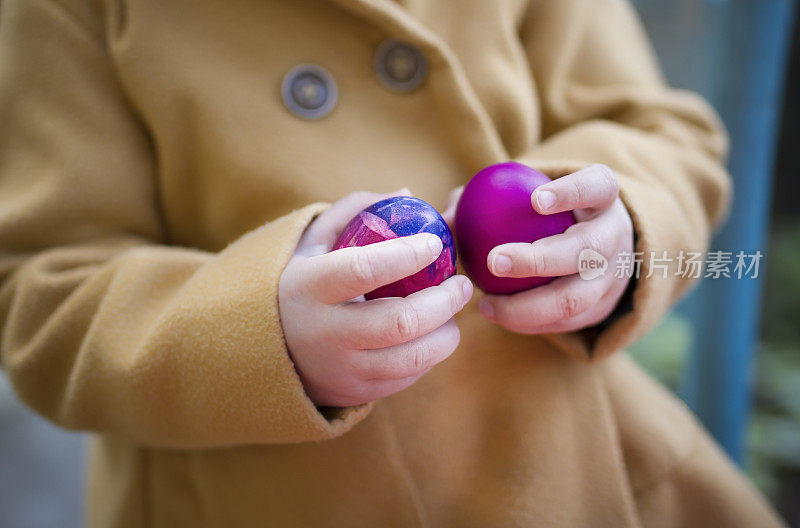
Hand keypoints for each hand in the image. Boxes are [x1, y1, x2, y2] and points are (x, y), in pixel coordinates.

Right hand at [279, 190, 473, 406]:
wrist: (270, 352)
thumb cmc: (302, 285)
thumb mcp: (313, 243)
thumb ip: (355, 211)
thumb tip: (406, 194)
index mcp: (309, 288)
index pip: (364, 269)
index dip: (407, 255)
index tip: (435, 243)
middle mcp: (325, 333)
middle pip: (402, 321)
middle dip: (445, 300)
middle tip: (461, 284)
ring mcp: (343, 369)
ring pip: (415, 357)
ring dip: (447, 332)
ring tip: (452, 312)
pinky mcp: (358, 394)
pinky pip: (409, 376)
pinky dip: (430, 353)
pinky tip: (431, 334)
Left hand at [478, 164, 632, 333]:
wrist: (596, 250)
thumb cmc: (546, 216)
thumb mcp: (528, 197)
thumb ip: (487, 198)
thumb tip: (445, 219)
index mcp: (603, 198)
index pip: (597, 187)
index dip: (571, 193)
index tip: (535, 200)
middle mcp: (615, 236)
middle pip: (585, 251)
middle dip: (539, 259)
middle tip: (494, 261)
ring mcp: (614, 277)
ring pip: (576, 298)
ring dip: (527, 305)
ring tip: (486, 304)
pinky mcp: (603, 310)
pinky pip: (566, 323)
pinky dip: (529, 323)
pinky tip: (497, 315)